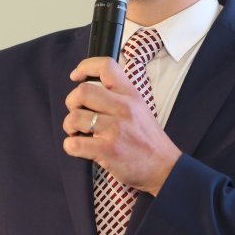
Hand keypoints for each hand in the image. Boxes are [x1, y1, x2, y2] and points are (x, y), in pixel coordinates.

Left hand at [62, 57, 181, 195]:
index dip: (85, 67)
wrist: (165, 168)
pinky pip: (74, 143)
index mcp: (131, 95)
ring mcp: (116, 130)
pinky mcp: (108, 151)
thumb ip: (119, 97)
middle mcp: (124, 108)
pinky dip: (70, 146)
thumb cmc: (149, 140)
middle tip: (77, 113)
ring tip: (78, 132)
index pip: (106, 66)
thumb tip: (89, 91)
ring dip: (69, 126)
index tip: (76, 76)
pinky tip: (80, 148)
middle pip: (82, 91)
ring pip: (74, 117)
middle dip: (71, 102)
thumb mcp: (140, 108)